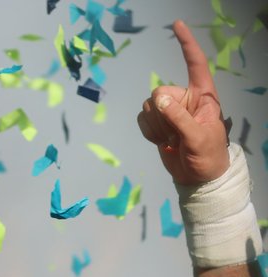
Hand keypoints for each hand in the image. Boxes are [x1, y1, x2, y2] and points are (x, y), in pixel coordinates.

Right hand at [136, 20, 228, 184]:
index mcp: (203, 95)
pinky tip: (161, 142)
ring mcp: (169, 110)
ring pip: (148, 106)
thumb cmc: (208, 156)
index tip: (177, 25)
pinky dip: (148, 132)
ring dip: (155, 127)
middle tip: (175, 135)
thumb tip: (157, 99)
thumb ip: (178, 118)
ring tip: (171, 141)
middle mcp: (185, 98)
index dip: (186, 44)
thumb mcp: (198, 137)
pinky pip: (142, 118)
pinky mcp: (156, 123)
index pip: (195, 64)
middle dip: (163, 116)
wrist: (197, 178)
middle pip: (160, 92)